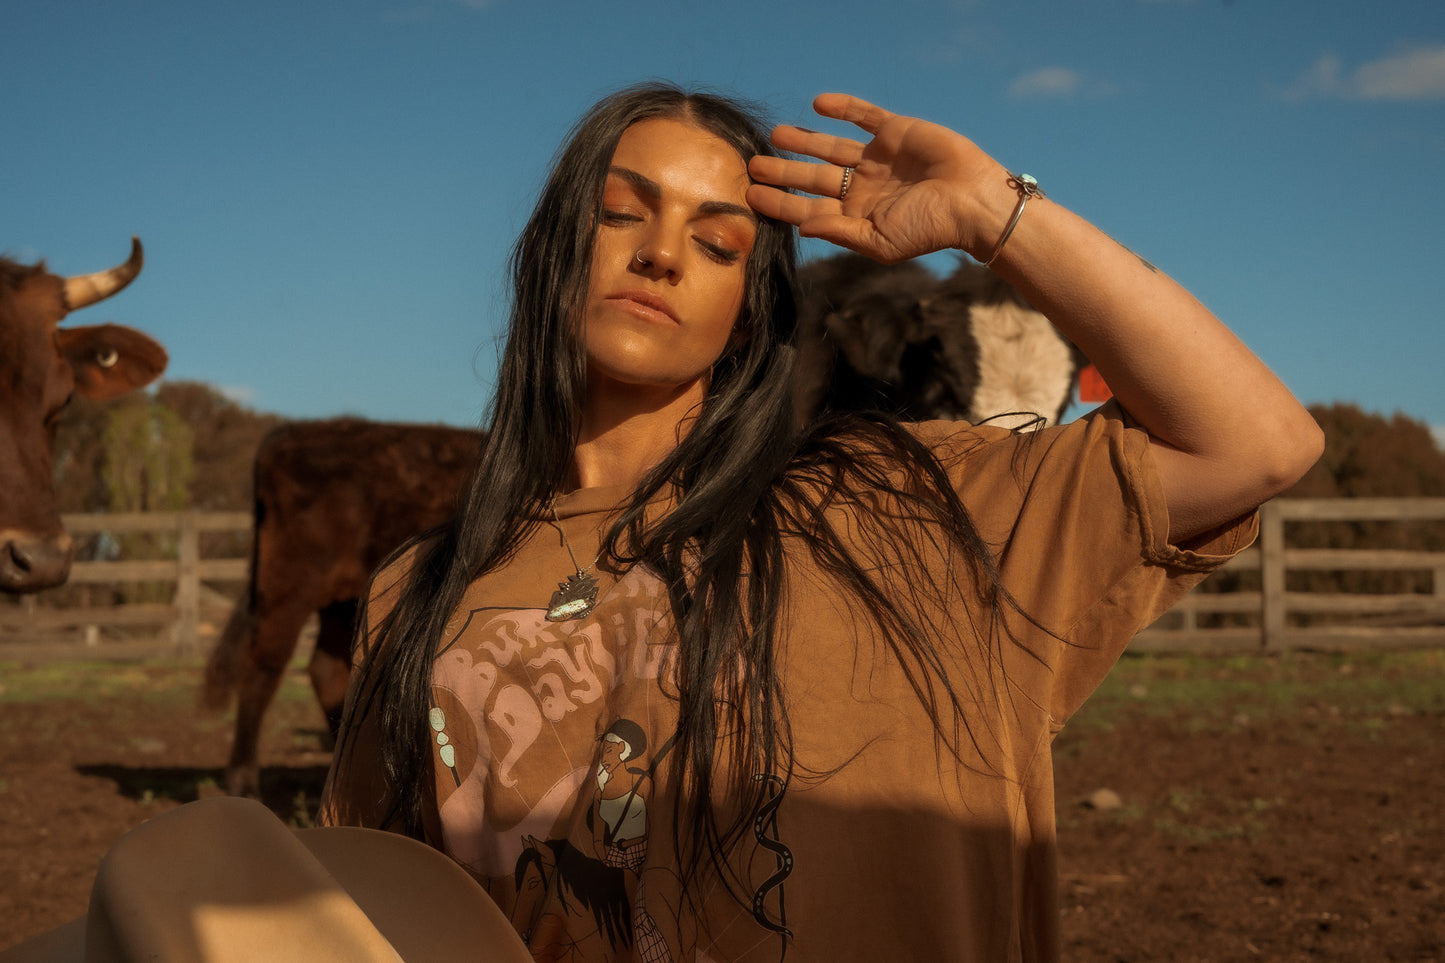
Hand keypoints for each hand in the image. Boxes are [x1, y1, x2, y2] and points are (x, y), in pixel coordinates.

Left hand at [746, 94, 1002, 263]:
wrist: (972, 202)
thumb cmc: (929, 229)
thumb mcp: (880, 241)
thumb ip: (840, 233)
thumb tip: (801, 228)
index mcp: (857, 215)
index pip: (809, 209)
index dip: (780, 203)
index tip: (751, 196)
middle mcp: (863, 186)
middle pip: (814, 177)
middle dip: (784, 171)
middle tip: (752, 164)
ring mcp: (878, 158)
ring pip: (831, 146)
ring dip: (804, 140)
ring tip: (775, 134)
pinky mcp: (895, 132)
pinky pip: (863, 116)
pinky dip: (842, 109)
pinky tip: (818, 105)